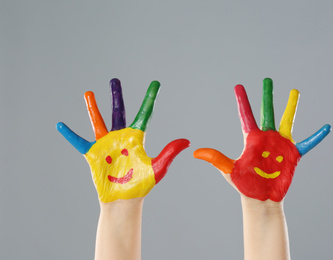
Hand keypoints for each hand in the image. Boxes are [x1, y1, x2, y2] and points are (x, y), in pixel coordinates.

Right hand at [57, 79, 189, 202]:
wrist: (124, 201)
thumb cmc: (141, 185)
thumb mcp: (158, 168)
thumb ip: (169, 152)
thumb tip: (187, 141)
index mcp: (137, 138)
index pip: (145, 114)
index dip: (150, 98)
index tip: (156, 83)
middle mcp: (121, 137)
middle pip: (119, 111)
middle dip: (117, 95)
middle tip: (115, 80)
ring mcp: (106, 145)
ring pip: (98, 121)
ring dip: (93, 108)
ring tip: (88, 93)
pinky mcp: (93, 155)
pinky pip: (79, 142)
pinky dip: (70, 134)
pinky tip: (61, 125)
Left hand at [194, 78, 329, 201]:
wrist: (261, 199)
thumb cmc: (244, 185)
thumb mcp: (229, 170)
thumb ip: (216, 158)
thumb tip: (196, 152)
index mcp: (251, 138)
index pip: (246, 115)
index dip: (242, 101)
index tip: (238, 86)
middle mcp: (266, 137)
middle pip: (267, 111)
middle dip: (267, 95)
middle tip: (267, 80)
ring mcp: (280, 144)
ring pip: (287, 120)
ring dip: (291, 106)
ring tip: (294, 91)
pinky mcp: (292, 154)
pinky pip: (307, 143)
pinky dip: (316, 136)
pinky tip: (326, 127)